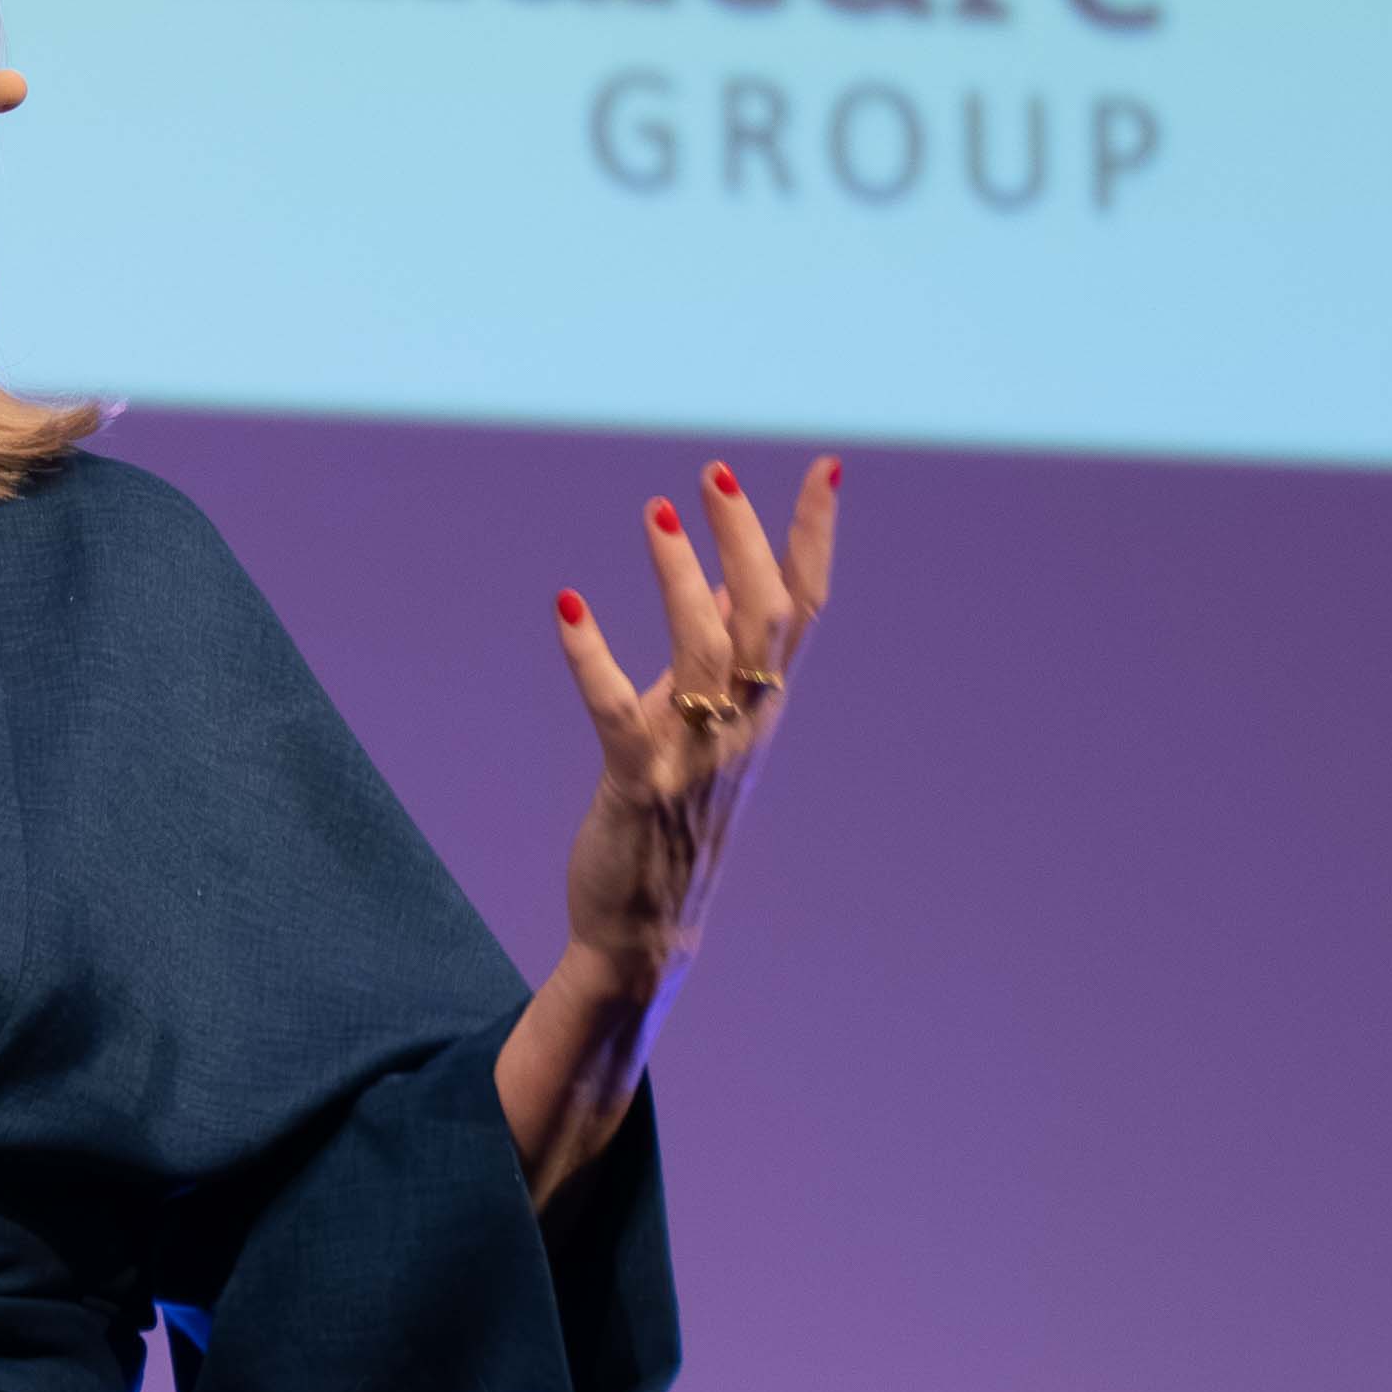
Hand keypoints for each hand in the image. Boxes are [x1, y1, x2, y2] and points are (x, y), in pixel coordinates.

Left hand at [550, 448, 829, 986]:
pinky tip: (567, 605)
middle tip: (713, 472)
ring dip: (681, 577)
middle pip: (766, 617)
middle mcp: (745, 724)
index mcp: (766, 704)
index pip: (806, 607)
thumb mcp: (711, 724)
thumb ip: (722, 654)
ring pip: (705, 653)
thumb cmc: (679, 813)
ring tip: (656, 511)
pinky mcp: (640, 782)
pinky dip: (591, 656)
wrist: (647, 926)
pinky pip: (618, 710)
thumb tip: (728, 577)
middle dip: (747, 538)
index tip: (824, 465)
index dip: (815, 536)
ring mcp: (696, 754)